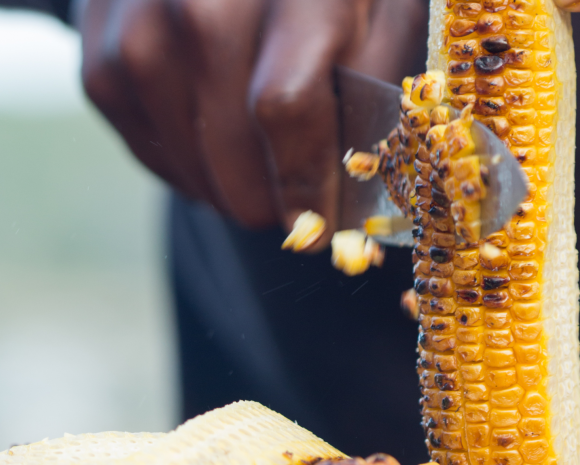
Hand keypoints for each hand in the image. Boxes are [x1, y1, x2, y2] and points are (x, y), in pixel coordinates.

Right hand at [76, 0, 426, 248]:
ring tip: (250, 187)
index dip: (302, 184)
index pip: (286, 108)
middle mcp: (203, 0)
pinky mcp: (104, 49)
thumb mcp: (376, 15)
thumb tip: (361, 179)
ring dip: (222, 191)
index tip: (317, 227)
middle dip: (264, 202)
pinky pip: (142, 144)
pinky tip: (210, 159)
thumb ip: (374, 87)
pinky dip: (182, 169)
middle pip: (229, 143)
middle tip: (284, 214)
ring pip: (182, 152)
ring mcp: (142, 21)